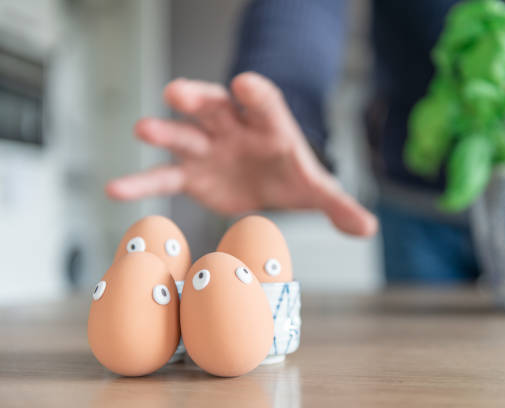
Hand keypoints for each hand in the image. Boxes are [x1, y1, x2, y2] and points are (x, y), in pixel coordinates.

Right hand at [106, 72, 377, 235]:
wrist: (268, 180)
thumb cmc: (292, 174)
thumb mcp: (317, 188)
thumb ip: (338, 204)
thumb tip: (369, 228)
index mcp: (269, 124)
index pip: (264, 102)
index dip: (255, 93)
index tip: (244, 84)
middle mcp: (233, 128)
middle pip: (214, 106)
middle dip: (198, 98)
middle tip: (178, 93)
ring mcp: (208, 148)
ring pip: (184, 134)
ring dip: (165, 131)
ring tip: (144, 129)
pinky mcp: (191, 174)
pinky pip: (164, 176)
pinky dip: (142, 182)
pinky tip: (116, 188)